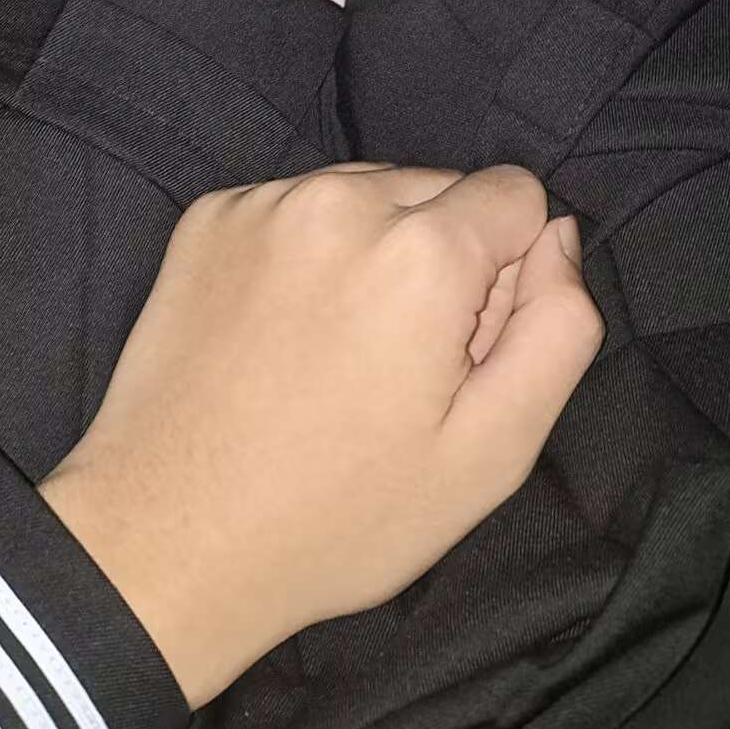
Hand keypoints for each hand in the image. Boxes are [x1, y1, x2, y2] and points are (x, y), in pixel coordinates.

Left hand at [40, 164, 602, 707]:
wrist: (169, 540)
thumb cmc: (340, 514)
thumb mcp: (491, 453)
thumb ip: (558, 328)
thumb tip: (560, 237)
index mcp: (423, 251)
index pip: (516, 194)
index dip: (507, 275)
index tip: (461, 348)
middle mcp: (341, 200)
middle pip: (439, 188)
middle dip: (440, 257)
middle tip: (395, 364)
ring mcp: (264, 202)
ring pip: (365, 193)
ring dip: (371, 249)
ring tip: (331, 354)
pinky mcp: (207, 217)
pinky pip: (293, 206)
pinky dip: (302, 253)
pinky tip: (278, 337)